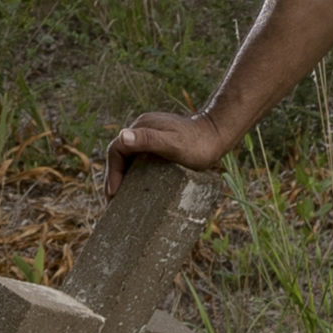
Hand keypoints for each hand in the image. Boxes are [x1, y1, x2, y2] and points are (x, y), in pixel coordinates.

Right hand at [104, 109, 226, 198]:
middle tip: (112, 205)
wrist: (220, 135)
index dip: (112, 173)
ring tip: (122, 203)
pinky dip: (136, 176)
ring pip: (130, 160)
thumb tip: (122, 136)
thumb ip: (149, 140)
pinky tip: (138, 191)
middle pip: (121, 156)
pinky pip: (142, 161)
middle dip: (115, 180)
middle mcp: (144, 130)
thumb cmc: (199, 143)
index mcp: (142, 127)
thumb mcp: (173, 145)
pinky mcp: (161, 145)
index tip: (113, 194)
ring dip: (124, 179)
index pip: (117, 150)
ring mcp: (152, 137)